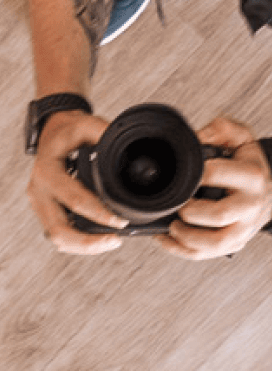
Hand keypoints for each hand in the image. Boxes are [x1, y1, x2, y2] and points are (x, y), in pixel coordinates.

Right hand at [26, 110, 128, 253]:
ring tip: (109, 243)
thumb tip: (133, 150)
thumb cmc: (69, 129)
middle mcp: (39, 191)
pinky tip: (96, 239)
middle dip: (86, 241)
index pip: (74, 199)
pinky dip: (76, 240)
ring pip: (56, 236)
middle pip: (58, 229)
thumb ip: (106, 136)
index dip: (98, 213)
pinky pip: (58, 231)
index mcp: (47, 171)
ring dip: (82, 245)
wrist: (52, 130)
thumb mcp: (88, 125)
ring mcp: (40, 202)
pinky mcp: (46, 208)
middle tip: (114, 241)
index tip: (119, 221)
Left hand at [156, 116, 271, 260]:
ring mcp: (244, 228)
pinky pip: (206, 254)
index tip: (186, 173)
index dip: (197, 173)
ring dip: (186, 236)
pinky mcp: (235, 243)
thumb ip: (221, 130)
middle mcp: (251, 204)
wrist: (271, 190)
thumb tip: (196, 138)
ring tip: (173, 224)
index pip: (218, 174)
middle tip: (179, 203)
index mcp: (252, 176)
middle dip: (191, 210)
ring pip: (214, 243)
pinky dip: (182, 250)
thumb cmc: (250, 164)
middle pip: (218, 214)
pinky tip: (169, 239)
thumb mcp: (242, 138)